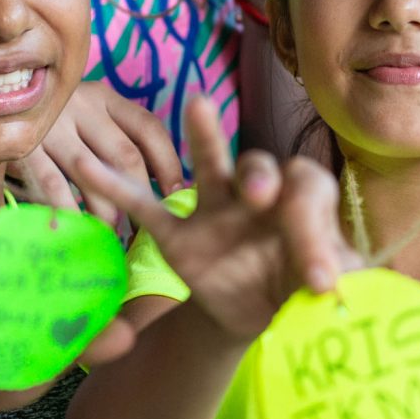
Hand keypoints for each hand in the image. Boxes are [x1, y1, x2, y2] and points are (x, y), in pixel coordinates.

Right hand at [15, 76, 184, 225]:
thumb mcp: (84, 117)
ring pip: (92, 175)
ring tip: (112, 234)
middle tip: (144, 229)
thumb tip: (161, 185)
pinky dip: (66, 210)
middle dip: (140, 198)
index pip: (148, 128)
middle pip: (124, 156)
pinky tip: (73, 228)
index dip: (168, 164)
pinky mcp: (22, 146)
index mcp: (104, 96)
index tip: (177, 194)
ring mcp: (51, 125)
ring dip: (106, 212)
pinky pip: (51, 185)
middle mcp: (81, 104)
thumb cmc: (47, 121)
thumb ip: (115, 139)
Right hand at [72, 97, 345, 342]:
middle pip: (261, 169)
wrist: (255, 312)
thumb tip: (330, 290)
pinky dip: (117, 188)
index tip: (318, 282)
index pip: (310, 195)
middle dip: (260, 178)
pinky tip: (89, 167)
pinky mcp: (178, 235)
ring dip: (205, 138)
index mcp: (302, 203)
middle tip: (260, 196)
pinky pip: (146, 209)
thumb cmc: (297, 286)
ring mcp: (215, 210)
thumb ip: (328, 280)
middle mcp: (260, 195)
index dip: (316, 231)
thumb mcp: (318, 288)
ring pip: (210, 167)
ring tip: (199, 106)